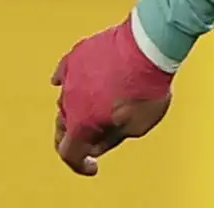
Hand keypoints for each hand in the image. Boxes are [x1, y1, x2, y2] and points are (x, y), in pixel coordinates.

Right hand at [51, 19, 173, 176]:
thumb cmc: (147, 88)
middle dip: (77, 137)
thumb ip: (111, 139)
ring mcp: (72, 75)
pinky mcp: (79, 53)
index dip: (79, 164)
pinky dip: (65, 80)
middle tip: (93, 140)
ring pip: (67, 99)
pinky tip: (63, 82)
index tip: (93, 166)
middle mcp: (68, 101)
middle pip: (64, 126)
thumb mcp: (137, 126)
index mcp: (80, 124)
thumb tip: (96, 144)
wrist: (150, 45)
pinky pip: (66, 71)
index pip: (69, 153)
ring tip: (95, 109)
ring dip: (76, 108)